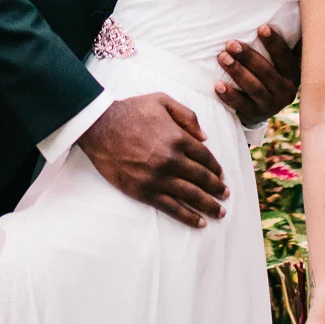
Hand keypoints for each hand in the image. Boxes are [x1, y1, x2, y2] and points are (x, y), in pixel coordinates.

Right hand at [80, 93, 228, 227]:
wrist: (99, 126)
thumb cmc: (130, 111)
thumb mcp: (162, 101)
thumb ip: (187, 116)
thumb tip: (205, 138)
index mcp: (178, 138)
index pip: (205, 158)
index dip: (216, 168)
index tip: (221, 175)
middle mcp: (172, 160)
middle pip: (202, 178)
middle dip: (217, 189)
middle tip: (225, 195)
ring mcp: (158, 178)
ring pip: (191, 195)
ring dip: (209, 205)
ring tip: (220, 212)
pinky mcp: (144, 191)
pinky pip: (171, 207)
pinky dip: (187, 216)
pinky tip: (199, 222)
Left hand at [215, 25, 299, 127]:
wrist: (264, 106)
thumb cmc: (272, 73)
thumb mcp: (283, 62)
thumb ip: (286, 43)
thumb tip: (292, 9)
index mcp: (294, 74)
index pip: (285, 57)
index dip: (274, 42)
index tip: (262, 27)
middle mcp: (286, 91)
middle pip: (266, 72)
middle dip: (248, 57)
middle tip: (231, 43)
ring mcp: (271, 105)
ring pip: (254, 88)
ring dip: (237, 72)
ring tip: (222, 57)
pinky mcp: (255, 114)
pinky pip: (241, 105)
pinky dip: (229, 96)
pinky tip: (218, 85)